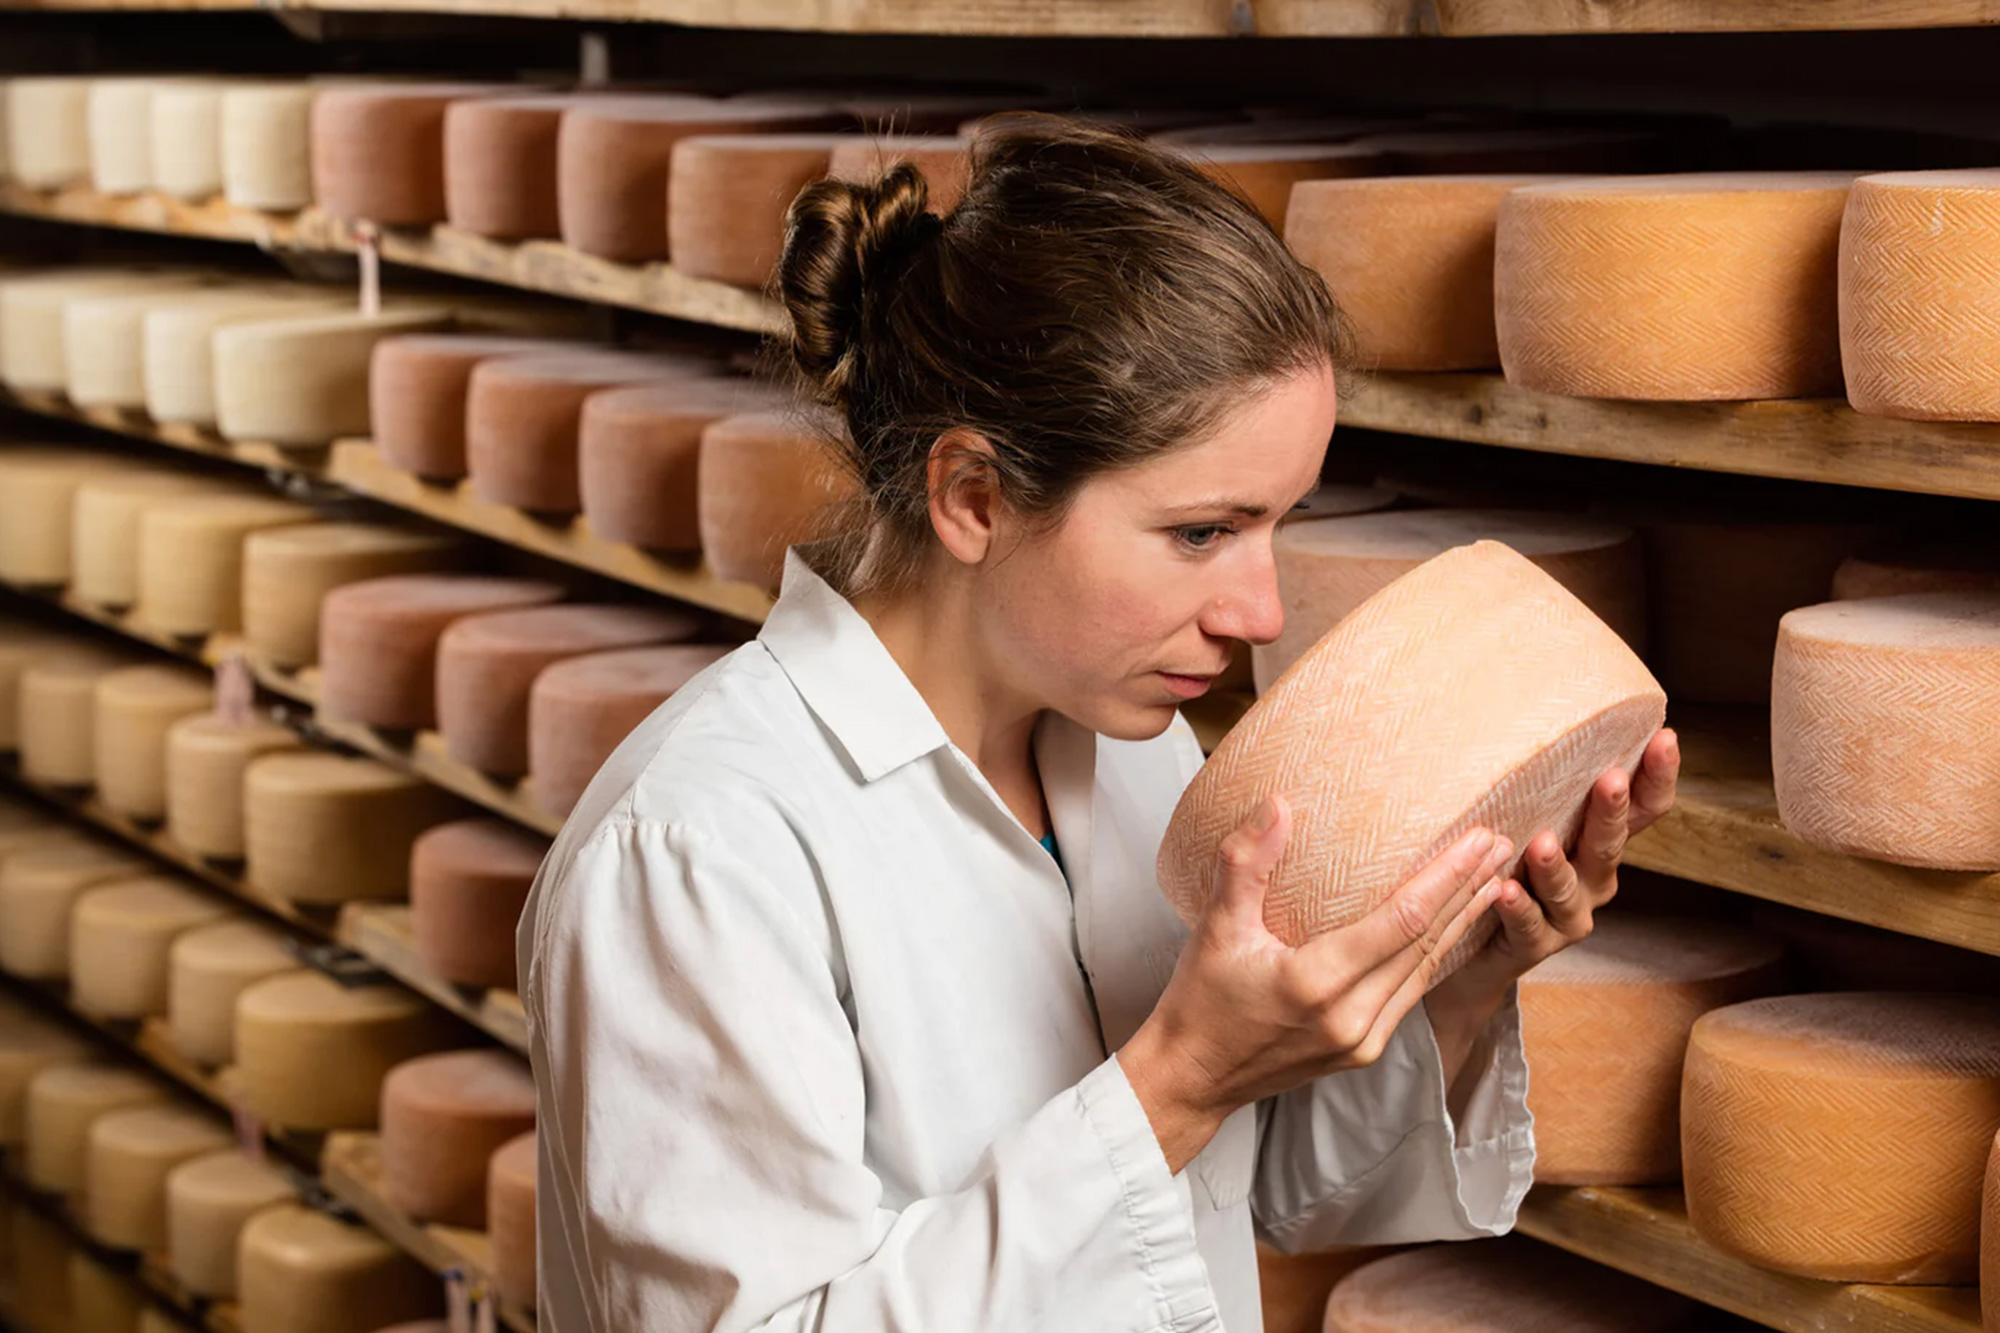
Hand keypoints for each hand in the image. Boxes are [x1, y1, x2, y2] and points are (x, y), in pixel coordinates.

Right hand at [1120, 797, 1511, 1171]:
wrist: (1193, 1078)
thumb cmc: (1200, 1002)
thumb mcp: (1215, 928)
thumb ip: (1246, 864)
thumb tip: (1278, 805)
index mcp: (1317, 983)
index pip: (1403, 921)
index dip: (1447, 877)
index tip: (1479, 839)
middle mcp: (1351, 1017)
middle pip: (1428, 944)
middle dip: (1468, 890)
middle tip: (1503, 843)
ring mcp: (1362, 1040)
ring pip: (1427, 971)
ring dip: (1463, 922)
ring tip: (1493, 878)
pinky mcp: (1363, 1050)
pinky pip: (1412, 993)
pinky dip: (1437, 956)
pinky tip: (1454, 929)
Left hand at [1424, 728, 1680, 1072]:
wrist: (1470, 950)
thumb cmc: (1503, 866)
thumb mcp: (1527, 820)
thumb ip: (1538, 784)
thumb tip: (1522, 712)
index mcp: (1598, 843)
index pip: (1643, 810)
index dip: (1657, 777)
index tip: (1665, 737)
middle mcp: (1593, 879)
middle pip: (1611, 845)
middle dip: (1612, 812)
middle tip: (1611, 780)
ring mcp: (1567, 915)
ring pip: (1568, 889)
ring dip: (1556, 867)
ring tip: (1541, 844)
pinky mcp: (1534, 945)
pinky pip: (1527, 926)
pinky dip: (1517, 908)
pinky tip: (1504, 891)